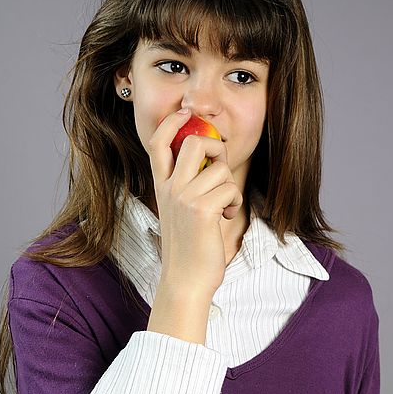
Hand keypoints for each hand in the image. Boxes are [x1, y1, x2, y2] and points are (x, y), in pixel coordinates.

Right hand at [146, 108, 243, 299]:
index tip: (185, 112)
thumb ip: (185, 185)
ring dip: (230, 186)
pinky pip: (230, 188)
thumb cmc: (188, 247)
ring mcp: (184, 198)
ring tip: (224, 206)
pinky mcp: (202, 210)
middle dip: (215, 146)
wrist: (185, 280)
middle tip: (219, 168)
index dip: (171, 122)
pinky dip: (235, 202)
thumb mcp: (179, 210)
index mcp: (161, 186)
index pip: (157, 142)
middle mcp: (169, 188)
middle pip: (192, 141)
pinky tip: (226, 217)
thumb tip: (209, 160)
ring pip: (219, 167)